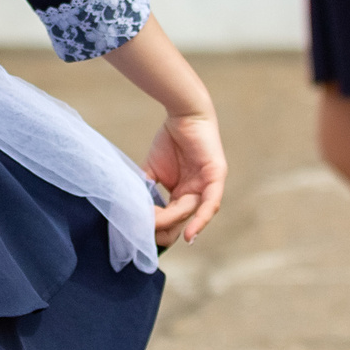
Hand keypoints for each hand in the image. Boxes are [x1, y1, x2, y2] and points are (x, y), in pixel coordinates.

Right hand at [144, 112, 226, 246]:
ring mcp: (209, 187)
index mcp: (185, 194)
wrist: (184, 113)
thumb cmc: (170, 139)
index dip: (156, 227)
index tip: (139, 232)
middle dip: (163, 230)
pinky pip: (210, 204)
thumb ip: (146, 189)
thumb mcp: (153, 170)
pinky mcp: (216, 177)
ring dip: (172, 220)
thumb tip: (132, 210)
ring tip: (155, 225)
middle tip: (145, 234)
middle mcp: (198, 195)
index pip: (172, 219)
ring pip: (191, 214)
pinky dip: (200, 220)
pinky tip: (189, 235)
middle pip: (181, 222)